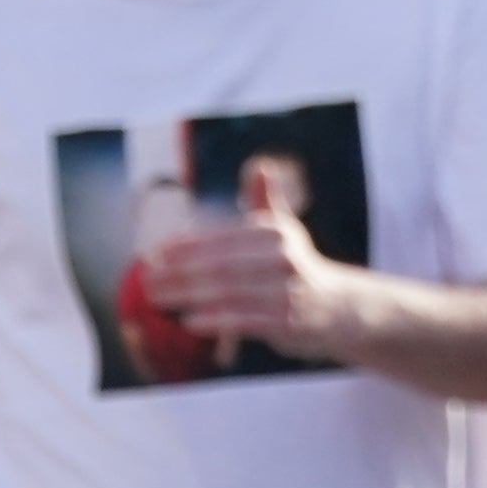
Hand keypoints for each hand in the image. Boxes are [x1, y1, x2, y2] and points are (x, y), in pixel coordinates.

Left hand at [142, 157, 354, 364]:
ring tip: (158, 299)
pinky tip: (190, 321)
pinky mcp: (289, 322)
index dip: (185, 246)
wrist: (338, 308)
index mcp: (276, 233)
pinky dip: (216, 321)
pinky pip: (245, 320)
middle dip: (179, 273)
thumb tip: (260, 165)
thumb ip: (264, 198)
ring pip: (228, 293)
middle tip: (148, 281)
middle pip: (220, 266)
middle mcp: (284, 258)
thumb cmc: (296, 267)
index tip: (153, 254)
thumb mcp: (283, 230)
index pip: (221, 238)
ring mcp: (288, 292)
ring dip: (188, 297)